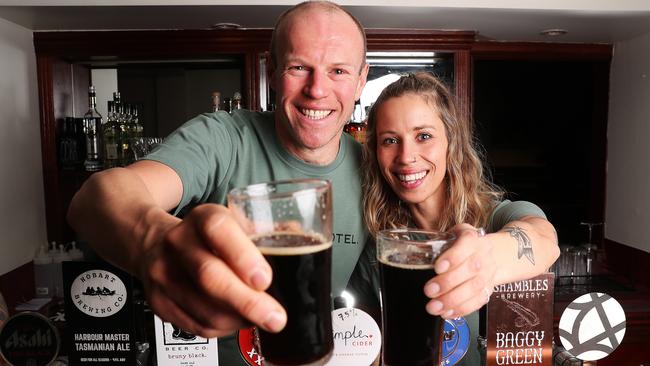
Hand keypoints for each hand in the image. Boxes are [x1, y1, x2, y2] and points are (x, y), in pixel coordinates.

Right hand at [138, 204, 286, 337]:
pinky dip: (223, 329)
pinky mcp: (158, 302)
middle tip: (275, 316)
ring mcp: (164, 274)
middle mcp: (178, 243)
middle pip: (210, 277)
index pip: (219, 231)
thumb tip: (303, 240)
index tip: (265, 279)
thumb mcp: (232, 221)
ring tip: (261, 317)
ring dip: (239, 319)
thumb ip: (263, 231)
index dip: (243, 257)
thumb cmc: (206, 235)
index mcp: (203, 218)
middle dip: (248, 302)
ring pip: (205, 308)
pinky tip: (237, 320)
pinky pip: (196, 326)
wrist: (154, 242)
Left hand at [423, 224, 495, 318]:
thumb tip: (414, 254)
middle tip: (429, 291)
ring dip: (453, 300)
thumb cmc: (463, 244)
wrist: (491, 253)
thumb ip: (437, 242)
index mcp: (472, 238)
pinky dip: (462, 309)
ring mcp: (488, 273)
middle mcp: (483, 255)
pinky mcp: (489, 289)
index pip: (466, 244)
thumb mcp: (451, 236)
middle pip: (470, 269)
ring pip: (475, 288)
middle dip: (448, 282)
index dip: (453, 257)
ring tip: (434, 307)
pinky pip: (478, 301)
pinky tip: (447, 313)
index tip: (437, 267)